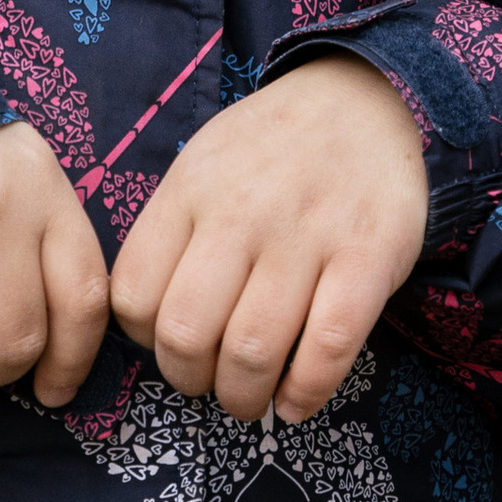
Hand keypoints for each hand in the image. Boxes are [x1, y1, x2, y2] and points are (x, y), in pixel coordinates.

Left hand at [110, 57, 428, 425]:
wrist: (367, 100)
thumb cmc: (274, 149)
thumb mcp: (203, 165)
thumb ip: (173, 233)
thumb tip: (146, 322)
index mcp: (190, 191)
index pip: (132, 295)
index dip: (142, 340)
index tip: (168, 344)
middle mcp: (242, 214)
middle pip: (185, 333)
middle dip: (189, 381)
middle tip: (207, 384)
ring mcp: (307, 236)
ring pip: (252, 350)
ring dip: (244, 398)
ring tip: (250, 400)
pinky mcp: (369, 257)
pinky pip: (328, 347)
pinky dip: (306, 392)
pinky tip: (296, 402)